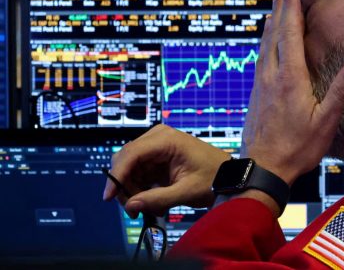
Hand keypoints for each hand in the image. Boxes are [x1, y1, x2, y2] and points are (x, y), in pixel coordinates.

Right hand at [103, 124, 230, 216]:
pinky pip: (138, 174)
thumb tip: (130, 206)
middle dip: (125, 187)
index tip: (109, 196)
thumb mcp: (186, 191)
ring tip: (153, 208)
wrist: (228, 176)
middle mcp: (157, 138)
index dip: (116, 175)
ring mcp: (155, 148)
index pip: (131, 154)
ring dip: (134, 191)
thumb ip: (157, 199)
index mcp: (166, 139)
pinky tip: (156, 203)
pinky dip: (142, 190)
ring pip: (129, 170)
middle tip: (133, 210)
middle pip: (125, 161)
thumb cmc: (213, 178)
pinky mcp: (156, 159)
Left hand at [241, 0, 343, 185]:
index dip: (292, 13)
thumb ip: (341, 91)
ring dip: (270, 26)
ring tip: (273, 9)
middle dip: (280, 12)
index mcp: (290, 79)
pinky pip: (260, 60)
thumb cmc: (297, 148)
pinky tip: (266, 45)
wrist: (262, 169)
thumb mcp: (326, 122)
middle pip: (275, 36)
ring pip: (264, 47)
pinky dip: (264, 44)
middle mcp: (272, 77)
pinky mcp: (255, 95)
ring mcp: (260, 85)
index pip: (291, 37)